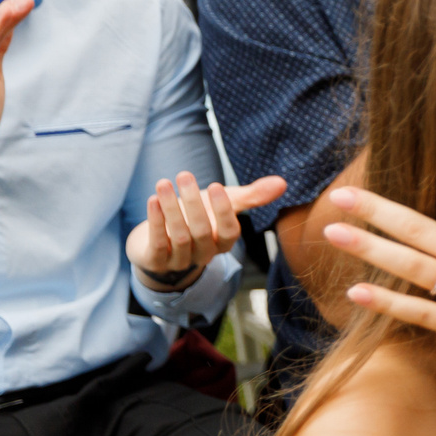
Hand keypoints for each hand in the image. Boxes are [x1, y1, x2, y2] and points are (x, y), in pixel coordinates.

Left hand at [126, 171, 286, 288]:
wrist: (160, 243)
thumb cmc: (198, 219)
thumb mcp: (224, 205)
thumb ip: (252, 196)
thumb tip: (282, 182)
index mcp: (223, 243)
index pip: (229, 232)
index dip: (223, 211)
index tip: (215, 185)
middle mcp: (204, 254)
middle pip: (202, 231)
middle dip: (193, 202)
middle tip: (184, 174)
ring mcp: (180, 260)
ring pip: (179, 236)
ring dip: (171, 208)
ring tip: (164, 183)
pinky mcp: (155, 261)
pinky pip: (158, 243)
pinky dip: (156, 221)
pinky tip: (153, 200)